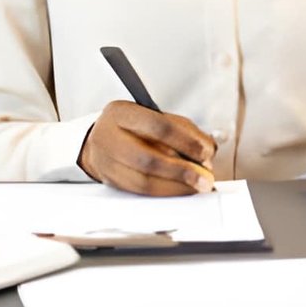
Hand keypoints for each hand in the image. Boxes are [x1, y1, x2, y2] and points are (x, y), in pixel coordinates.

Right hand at [78, 100, 216, 195]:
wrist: (98, 139)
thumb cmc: (131, 126)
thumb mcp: (153, 115)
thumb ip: (182, 129)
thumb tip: (207, 149)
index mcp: (122, 113)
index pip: (159, 127)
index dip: (187, 141)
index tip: (207, 152)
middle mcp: (109, 137)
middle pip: (149, 160)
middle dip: (182, 172)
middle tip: (205, 178)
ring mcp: (106, 162)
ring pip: (144, 182)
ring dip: (176, 187)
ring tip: (197, 187)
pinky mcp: (110, 182)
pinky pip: (140, 192)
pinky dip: (165, 193)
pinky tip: (181, 190)